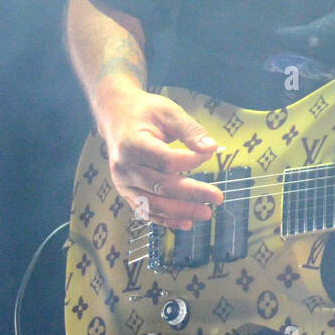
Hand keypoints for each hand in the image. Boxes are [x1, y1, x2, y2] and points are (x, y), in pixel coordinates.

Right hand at [95, 82, 223, 230]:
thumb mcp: (168, 111)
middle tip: (217, 198)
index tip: (209, 155)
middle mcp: (124, 167)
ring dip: (180, 212)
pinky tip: (186, 223)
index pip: (165, 160)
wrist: (116, 117)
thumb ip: (190, 130)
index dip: (190, 161)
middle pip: (160, 186)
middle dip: (191, 194)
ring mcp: (123, 183)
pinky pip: (146, 210)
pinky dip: (166, 220)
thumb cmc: (145, 113)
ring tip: (206, 213)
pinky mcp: (126, 192)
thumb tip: (212, 149)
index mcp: (133, 143)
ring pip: (152, 204)